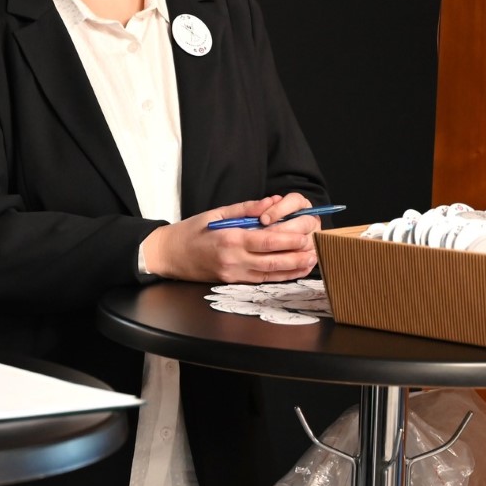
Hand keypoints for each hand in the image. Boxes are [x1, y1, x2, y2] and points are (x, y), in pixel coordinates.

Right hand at [142, 193, 321, 283]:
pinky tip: (293, 271)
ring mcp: (233, 274)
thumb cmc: (191, 231)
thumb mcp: (217, 212)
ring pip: (270, 274)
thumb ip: (247, 209)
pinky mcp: (232, 282)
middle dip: (297, 256)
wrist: (169, 255)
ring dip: (293, 269)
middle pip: (273, 260)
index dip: (289, 240)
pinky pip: (261, 280)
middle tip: (316, 250)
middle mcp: (233, 260)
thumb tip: (272, 203)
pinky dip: (280, 276)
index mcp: (229, 239)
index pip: (266, 241)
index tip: (305, 235)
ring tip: (311, 261)